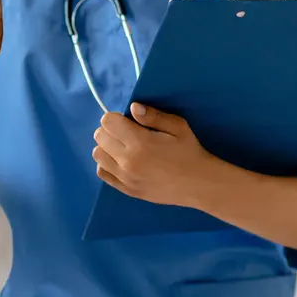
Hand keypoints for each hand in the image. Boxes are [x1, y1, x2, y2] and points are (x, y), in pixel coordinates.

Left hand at [92, 102, 217, 207]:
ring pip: (97, 154)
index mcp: (140, 142)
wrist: (198, 184)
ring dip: (106, 147)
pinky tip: (121, 162)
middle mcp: (127, 160)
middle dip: (110, 130)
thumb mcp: (178, 127)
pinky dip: (107, 164)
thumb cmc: (189, 152)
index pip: (108, 122)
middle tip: (126, 134)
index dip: (116, 117)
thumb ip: (153, 116)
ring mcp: (124, 177)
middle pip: (100, 137)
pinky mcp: (126, 189)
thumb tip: (133, 107)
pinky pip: (102, 173)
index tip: (127, 121)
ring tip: (123, 147)